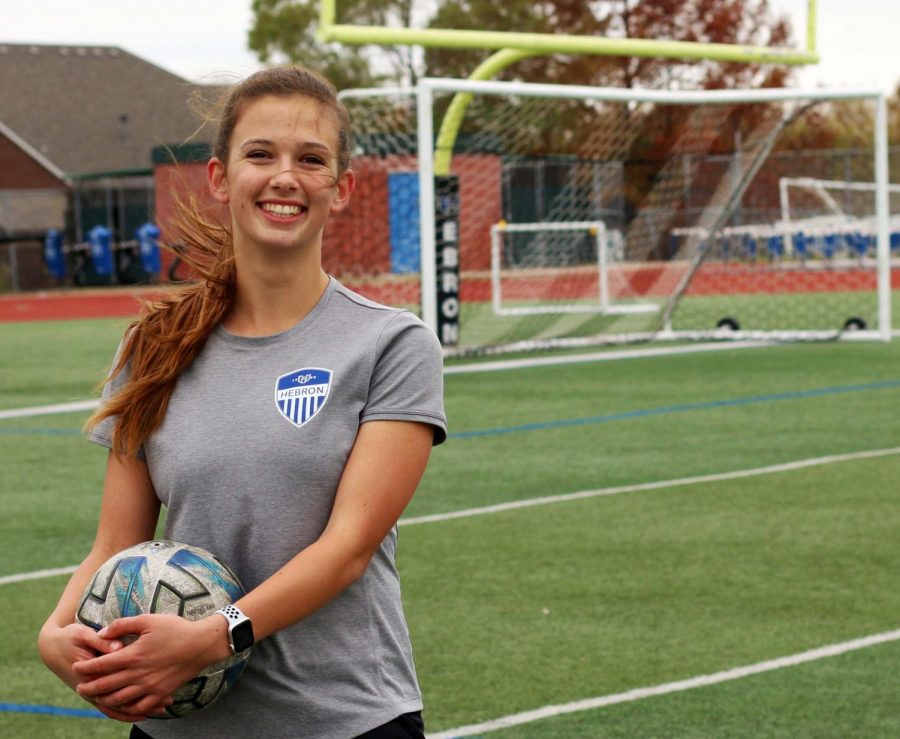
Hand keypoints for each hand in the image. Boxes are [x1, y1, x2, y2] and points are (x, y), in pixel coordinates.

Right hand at [37, 622, 153, 721]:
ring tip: (162, 708)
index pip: (116, 682)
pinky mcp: (94, 693)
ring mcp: (92, 693)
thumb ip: (102, 641)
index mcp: (90, 672)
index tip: (162, 682)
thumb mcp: (83, 634)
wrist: (52, 648)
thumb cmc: (70, 638)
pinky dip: (128, 710)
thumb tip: (119, 648)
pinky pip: (113, 706)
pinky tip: (146, 711)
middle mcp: (92, 687)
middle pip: (120, 699)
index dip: (140, 683)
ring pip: (118, 707)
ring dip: (139, 709)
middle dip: (145, 701)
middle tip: (167, 701)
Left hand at [72, 613, 228, 719]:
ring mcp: (150, 686)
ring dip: (105, 699)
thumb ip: (123, 624)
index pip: (101, 665)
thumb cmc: (175, 628)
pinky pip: (140, 707)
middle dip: (89, 688)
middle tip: (79, 688)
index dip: (86, 667)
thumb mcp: (148, 619)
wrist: (201, 644)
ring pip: (120, 699)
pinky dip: (128, 709)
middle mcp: (138, 674)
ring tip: (97, 697)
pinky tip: (124, 705)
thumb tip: (102, 632)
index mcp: (133, 655)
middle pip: (106, 686)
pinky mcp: (161, 693)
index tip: (76, 667)